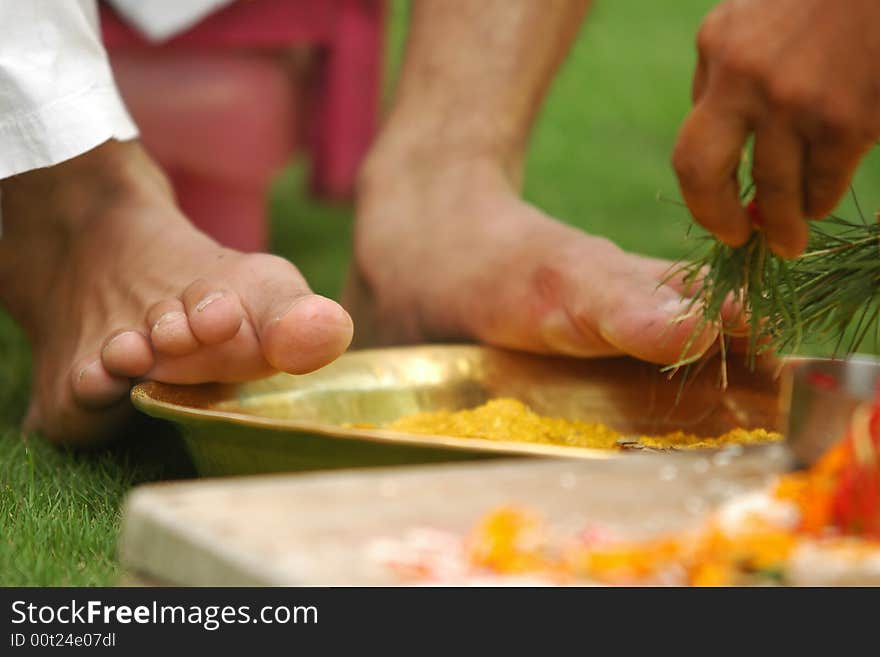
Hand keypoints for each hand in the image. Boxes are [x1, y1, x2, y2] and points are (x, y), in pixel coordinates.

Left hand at [672, 0, 879, 257]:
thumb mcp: (752, 19)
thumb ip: (725, 76)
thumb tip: (719, 146)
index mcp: (717, 48)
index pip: (692, 140)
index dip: (700, 191)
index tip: (716, 213)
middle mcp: (745, 78)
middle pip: (703, 173)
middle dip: (717, 219)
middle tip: (736, 240)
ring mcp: (795, 102)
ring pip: (775, 191)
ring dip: (782, 225)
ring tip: (788, 242)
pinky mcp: (848, 121)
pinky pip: (825, 184)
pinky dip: (820, 201)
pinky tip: (819, 204)